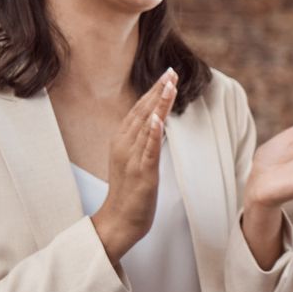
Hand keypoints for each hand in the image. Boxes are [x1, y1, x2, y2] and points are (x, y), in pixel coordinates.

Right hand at [91, 70, 176, 261]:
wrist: (120, 220)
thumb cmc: (130, 190)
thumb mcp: (136, 159)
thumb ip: (144, 140)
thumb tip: (157, 121)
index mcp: (122, 140)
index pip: (139, 110)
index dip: (153, 91)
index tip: (168, 74)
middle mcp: (124, 145)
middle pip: (142, 112)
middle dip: (158, 91)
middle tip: (172, 71)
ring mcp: (132, 158)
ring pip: (146, 125)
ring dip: (157, 104)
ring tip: (169, 85)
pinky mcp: (141, 173)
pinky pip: (147, 150)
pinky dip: (152, 133)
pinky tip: (158, 118)